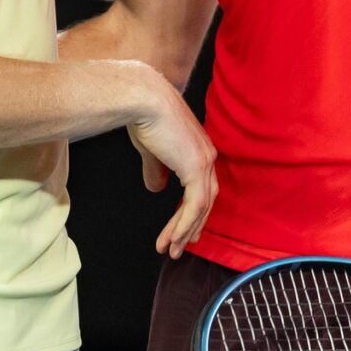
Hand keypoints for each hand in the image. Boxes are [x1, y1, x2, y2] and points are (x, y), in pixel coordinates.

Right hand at [122, 64, 216, 258]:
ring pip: (200, 207)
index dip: (193, 210)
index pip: (202, 186)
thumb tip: (156, 189)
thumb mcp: (151, 150)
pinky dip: (183, 225)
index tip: (184, 229)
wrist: (143, 100)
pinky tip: (173, 238)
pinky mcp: (196, 169)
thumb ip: (157, 170)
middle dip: (191, 226)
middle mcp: (207, 156)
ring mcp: (204, 163)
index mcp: (199, 148)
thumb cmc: (143, 116)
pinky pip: (194, 206)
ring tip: (171, 250)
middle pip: (205, 200)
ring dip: (184, 231)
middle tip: (179, 247)